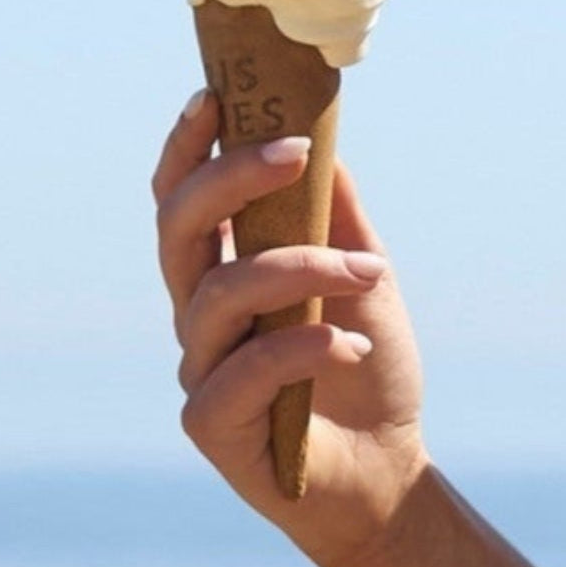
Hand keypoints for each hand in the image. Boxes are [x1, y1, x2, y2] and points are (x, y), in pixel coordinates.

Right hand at [152, 88, 429, 566]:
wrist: (387, 468)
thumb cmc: (365, 367)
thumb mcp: (365, 275)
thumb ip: (339, 216)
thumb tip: (323, 138)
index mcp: (222, 272)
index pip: (182, 199)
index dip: (187, 148)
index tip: (216, 98)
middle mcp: (197, 315)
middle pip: (178, 230)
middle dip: (230, 180)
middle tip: (294, 154)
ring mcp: (200, 369)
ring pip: (220, 294)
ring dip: (300, 268)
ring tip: (368, 272)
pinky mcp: (213, 425)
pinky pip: (247, 369)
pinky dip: (304, 345)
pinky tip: (350, 344)